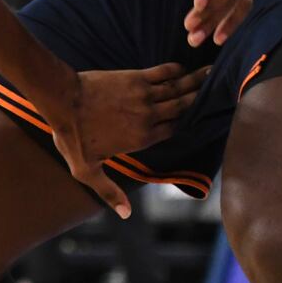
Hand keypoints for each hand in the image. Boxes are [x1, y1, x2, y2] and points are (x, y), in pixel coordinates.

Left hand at [44, 63, 208, 218]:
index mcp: (143, 139)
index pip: (176, 131)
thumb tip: (126, 215)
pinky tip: (182, 67)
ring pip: (177, 89)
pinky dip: (174, 70)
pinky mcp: (134, 78)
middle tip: (219, 88)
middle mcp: (149, 117)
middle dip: (201, 99)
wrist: (62, 100)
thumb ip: (109, 192)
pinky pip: (161, 73)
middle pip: (183, 108)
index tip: (205, 116)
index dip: (191, 123)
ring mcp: (143, 96)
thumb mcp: (87, 170)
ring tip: (211, 74)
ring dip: (195, 82)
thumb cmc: (72, 136)